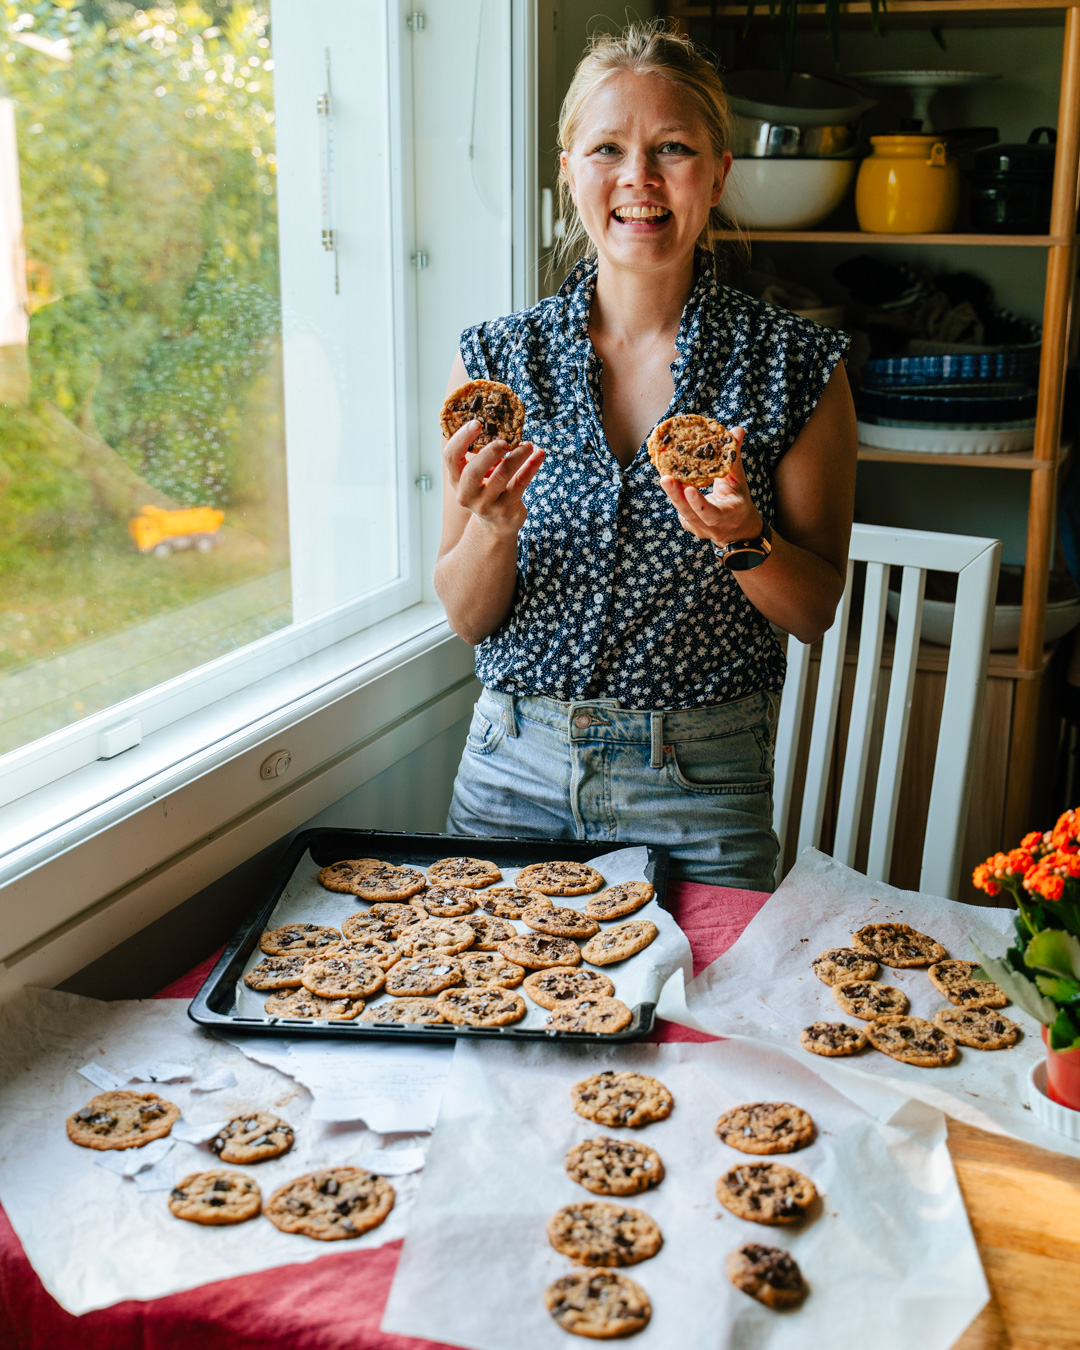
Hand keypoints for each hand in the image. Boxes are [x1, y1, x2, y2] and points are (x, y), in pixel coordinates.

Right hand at [443, 419, 544, 537]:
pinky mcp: (505, 510)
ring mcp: (486, 504)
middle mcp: (467, 494)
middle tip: (505, 440)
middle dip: (489, 452)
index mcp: (456, 479)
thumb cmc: (487, 489)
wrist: (497, 524)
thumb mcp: (479, 473)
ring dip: (516, 457)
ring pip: (501, 477)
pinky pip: (520, 484)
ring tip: (528, 445)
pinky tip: (539, 455)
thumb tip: (501, 423)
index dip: (461, 439)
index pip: (450, 457)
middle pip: (473, 472)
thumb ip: (482, 454)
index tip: (477, 423)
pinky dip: (531, 467)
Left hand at [658, 428, 762, 545]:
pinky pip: (680, 511)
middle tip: (665, 478)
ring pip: (683, 513)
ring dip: (673, 494)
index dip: (700, 504)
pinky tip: (670, 481)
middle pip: (691, 514)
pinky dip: (675, 496)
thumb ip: (734, 457)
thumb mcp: (739, 480)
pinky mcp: (690, 526)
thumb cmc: (737, 498)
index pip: (712, 514)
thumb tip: (737, 430)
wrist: (737, 527)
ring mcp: (699, 529)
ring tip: (665, 476)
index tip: (689, 489)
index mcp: (729, 516)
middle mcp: (712, 527)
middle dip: (677, 496)